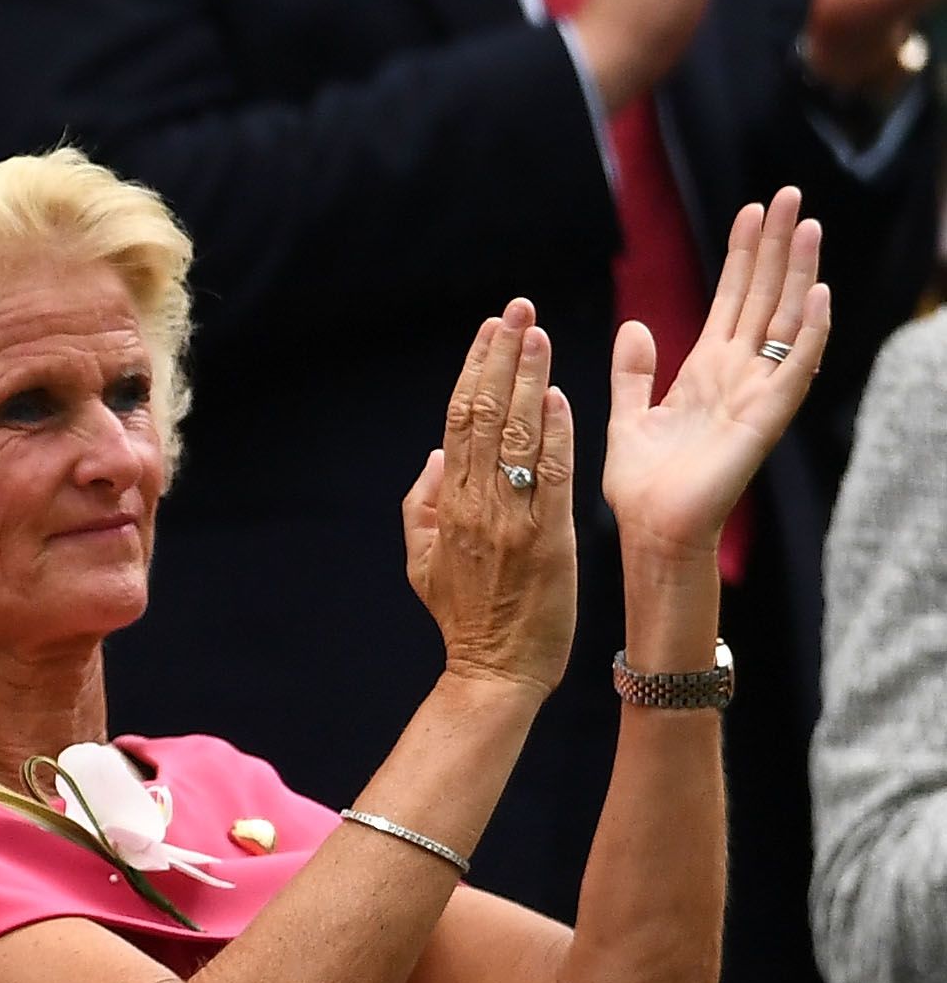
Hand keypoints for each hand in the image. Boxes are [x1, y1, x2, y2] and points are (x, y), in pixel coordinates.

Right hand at [399, 303, 578, 701]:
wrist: (495, 671)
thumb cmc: (465, 618)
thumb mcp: (423, 562)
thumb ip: (423, 507)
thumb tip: (434, 455)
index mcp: (447, 506)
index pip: (458, 422)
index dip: (473, 371)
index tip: (489, 330)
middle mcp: (475, 505)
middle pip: (484, 416)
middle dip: (501, 358)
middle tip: (517, 310)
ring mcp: (511, 521)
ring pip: (515, 437)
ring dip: (529, 380)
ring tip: (539, 334)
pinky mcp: (547, 540)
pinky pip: (549, 477)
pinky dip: (553, 435)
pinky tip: (560, 396)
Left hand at [601, 186, 829, 567]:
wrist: (652, 531)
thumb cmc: (643, 484)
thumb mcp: (629, 415)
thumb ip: (635, 372)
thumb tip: (635, 326)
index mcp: (705, 370)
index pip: (731, 298)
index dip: (742, 255)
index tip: (749, 210)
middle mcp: (738, 374)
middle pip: (763, 296)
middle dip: (775, 247)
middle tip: (788, 194)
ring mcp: (757, 393)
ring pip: (784, 320)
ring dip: (797, 273)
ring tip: (806, 225)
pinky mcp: (765, 419)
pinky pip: (793, 369)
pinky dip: (807, 333)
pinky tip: (816, 294)